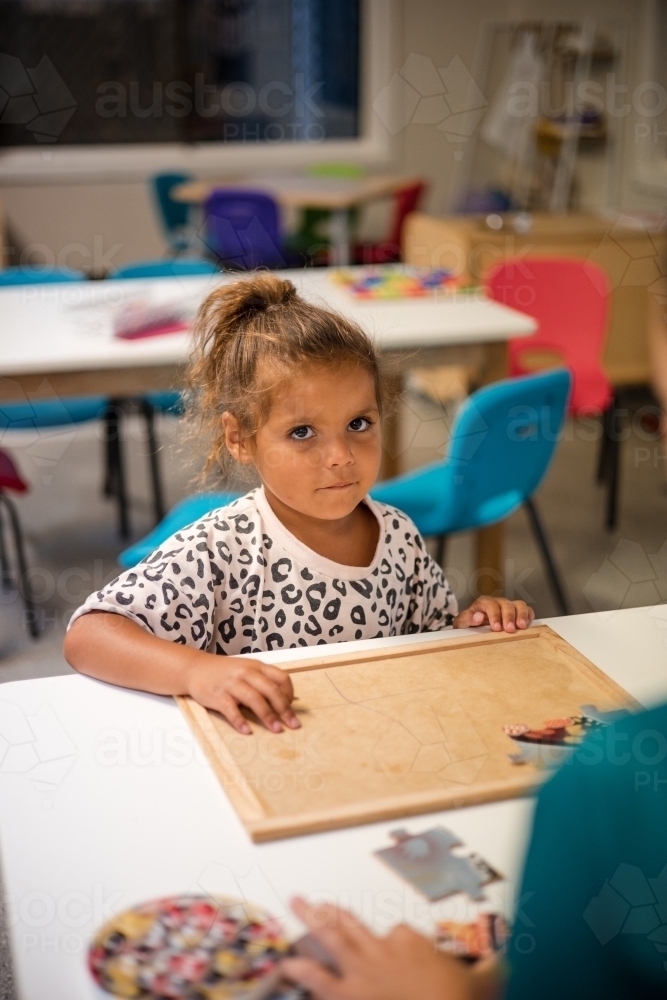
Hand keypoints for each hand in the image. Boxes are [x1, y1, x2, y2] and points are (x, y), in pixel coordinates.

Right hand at [186, 656, 299, 733]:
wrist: (195, 668)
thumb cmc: (224, 672)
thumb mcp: (246, 669)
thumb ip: (262, 680)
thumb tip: (283, 700)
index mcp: (256, 666)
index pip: (281, 677)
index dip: (289, 693)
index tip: (291, 707)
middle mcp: (246, 672)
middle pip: (271, 690)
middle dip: (284, 709)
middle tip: (293, 724)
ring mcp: (231, 683)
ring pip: (254, 699)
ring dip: (267, 716)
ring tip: (276, 729)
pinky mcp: (217, 695)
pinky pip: (231, 709)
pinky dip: (239, 720)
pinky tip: (246, 731)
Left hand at [281, 898, 478, 999]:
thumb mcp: (485, 985)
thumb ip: (491, 971)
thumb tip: (506, 963)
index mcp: (414, 944)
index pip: (402, 933)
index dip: (400, 940)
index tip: (403, 946)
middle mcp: (384, 952)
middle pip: (353, 924)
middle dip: (331, 912)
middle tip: (313, 900)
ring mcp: (363, 974)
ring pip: (332, 940)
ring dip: (311, 922)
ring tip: (295, 905)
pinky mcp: (349, 997)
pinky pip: (321, 982)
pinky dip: (303, 973)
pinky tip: (286, 963)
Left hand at [454, 597, 533, 632]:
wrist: (474, 628)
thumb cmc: (469, 625)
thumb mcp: (462, 623)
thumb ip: (467, 618)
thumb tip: (478, 617)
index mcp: (484, 603)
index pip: (491, 605)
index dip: (495, 615)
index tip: (496, 628)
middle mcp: (498, 602)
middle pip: (506, 604)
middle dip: (509, 617)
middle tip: (509, 629)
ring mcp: (509, 607)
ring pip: (519, 605)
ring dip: (521, 615)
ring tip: (521, 627)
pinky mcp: (518, 613)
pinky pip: (527, 610)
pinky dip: (529, 616)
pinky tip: (527, 626)